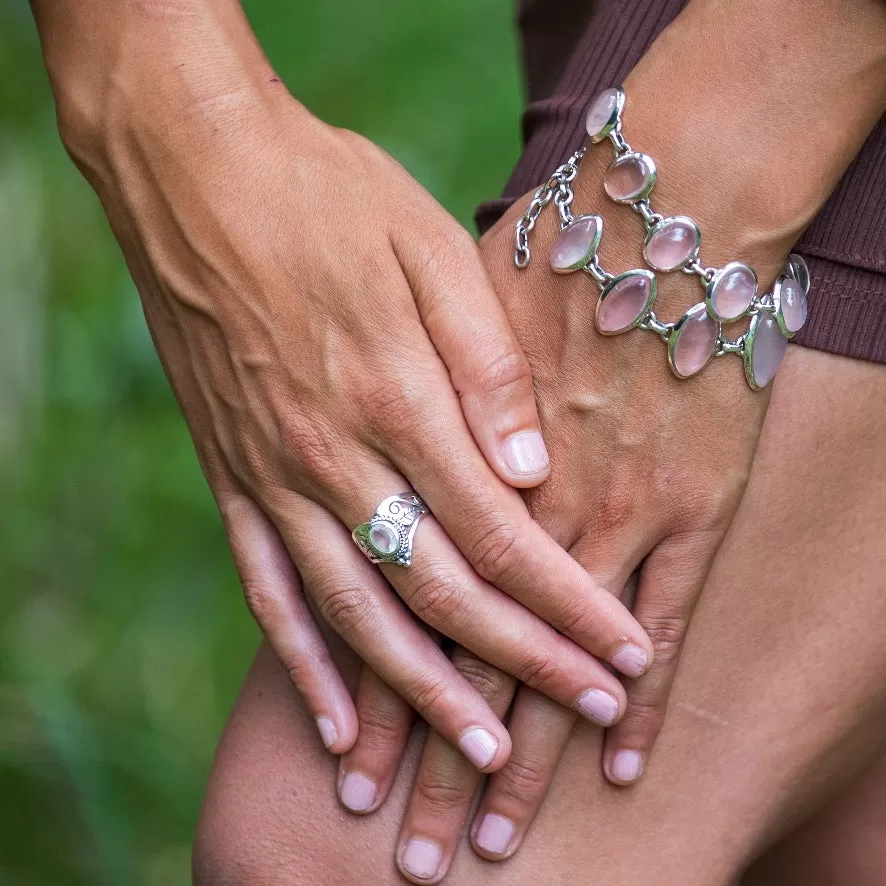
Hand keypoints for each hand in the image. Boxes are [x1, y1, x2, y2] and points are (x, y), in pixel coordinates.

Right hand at [55, 12, 652, 771]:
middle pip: (444, 592)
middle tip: (588, 714)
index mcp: (396, 397)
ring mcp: (275, 478)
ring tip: (482, 755)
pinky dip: (304, 668)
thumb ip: (484, 365)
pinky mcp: (232, 480)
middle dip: (526, 664)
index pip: (503, 535)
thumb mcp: (427, 247)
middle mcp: (333, 458)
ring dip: (425, 696)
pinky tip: (336, 724)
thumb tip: (535, 470)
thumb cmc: (326, 195)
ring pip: (360, 616)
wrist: (197, 176)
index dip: (569, 604)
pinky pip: (268, 595)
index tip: (624, 654)